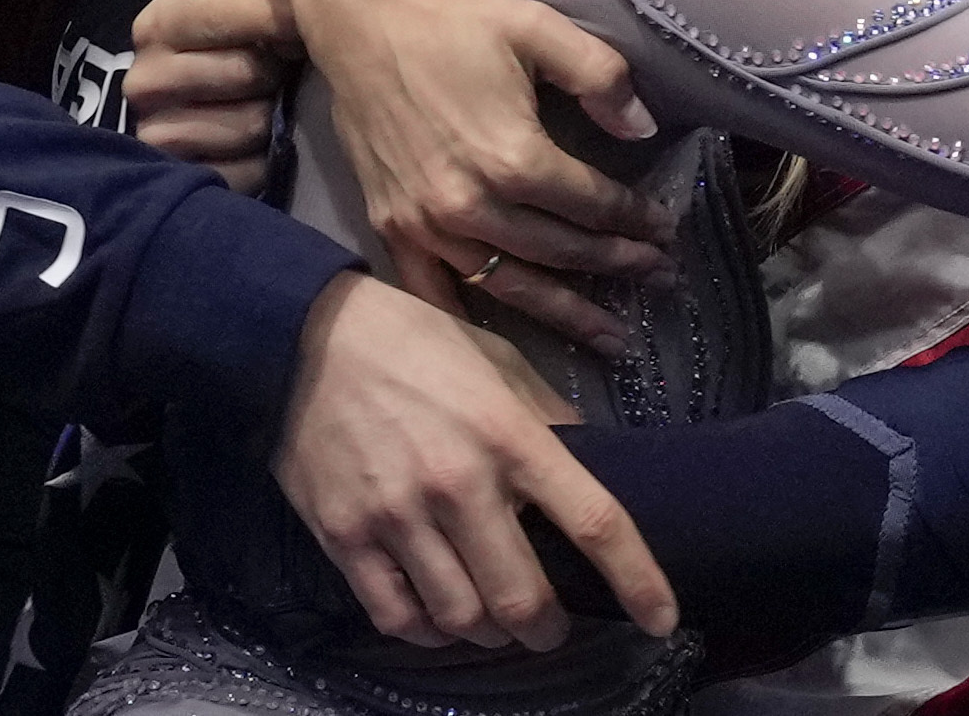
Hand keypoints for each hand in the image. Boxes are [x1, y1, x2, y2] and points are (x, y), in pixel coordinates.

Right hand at [132, 0, 301, 194]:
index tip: (300, 27)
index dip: (275, 20)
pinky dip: (264, 162)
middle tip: (278, 73)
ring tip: (268, 106)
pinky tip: (258, 147)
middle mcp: (142, 80)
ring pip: (251, 124)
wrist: (205, 105)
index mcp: (157, 25)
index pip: (222, 16)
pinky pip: (244, 173)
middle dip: (276, 72)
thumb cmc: (238, 45)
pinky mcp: (176, 179)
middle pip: (244, 73)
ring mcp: (152, 134)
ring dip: (274, 118)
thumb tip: (298, 14)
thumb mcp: (248, 5)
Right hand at [275, 271, 675, 648]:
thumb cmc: (414, 342)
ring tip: (493, 621)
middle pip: (523, 599)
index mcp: (511, 435)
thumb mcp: (497, 361)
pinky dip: (429, 631)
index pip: (594, 521)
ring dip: (489, 634)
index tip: (662, 619)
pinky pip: (399, 617)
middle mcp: (460, 484)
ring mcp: (399, 516)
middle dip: (547, 629)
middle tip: (549, 626)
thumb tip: (589, 464)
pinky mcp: (346, 537)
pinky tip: (438, 616)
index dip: (638, 580)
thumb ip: (546, 419)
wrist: (305, 334)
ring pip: (463, 620)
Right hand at [299, 0, 669, 357]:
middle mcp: (470, 204)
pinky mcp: (392, 228)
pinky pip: (436, 292)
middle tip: (659, 279)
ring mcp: (426, 224)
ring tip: (610, 335)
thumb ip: (601, 77)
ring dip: (564, 312)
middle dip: (617, 267)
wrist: (362, 19)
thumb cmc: (456, 20)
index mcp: (513, 157)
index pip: (592, 205)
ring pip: (509, 286)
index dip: (636, 220)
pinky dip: (472, 322)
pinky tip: (504, 346)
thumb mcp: (540, 28)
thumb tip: (643, 129)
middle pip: (561, 253)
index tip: (667, 232)